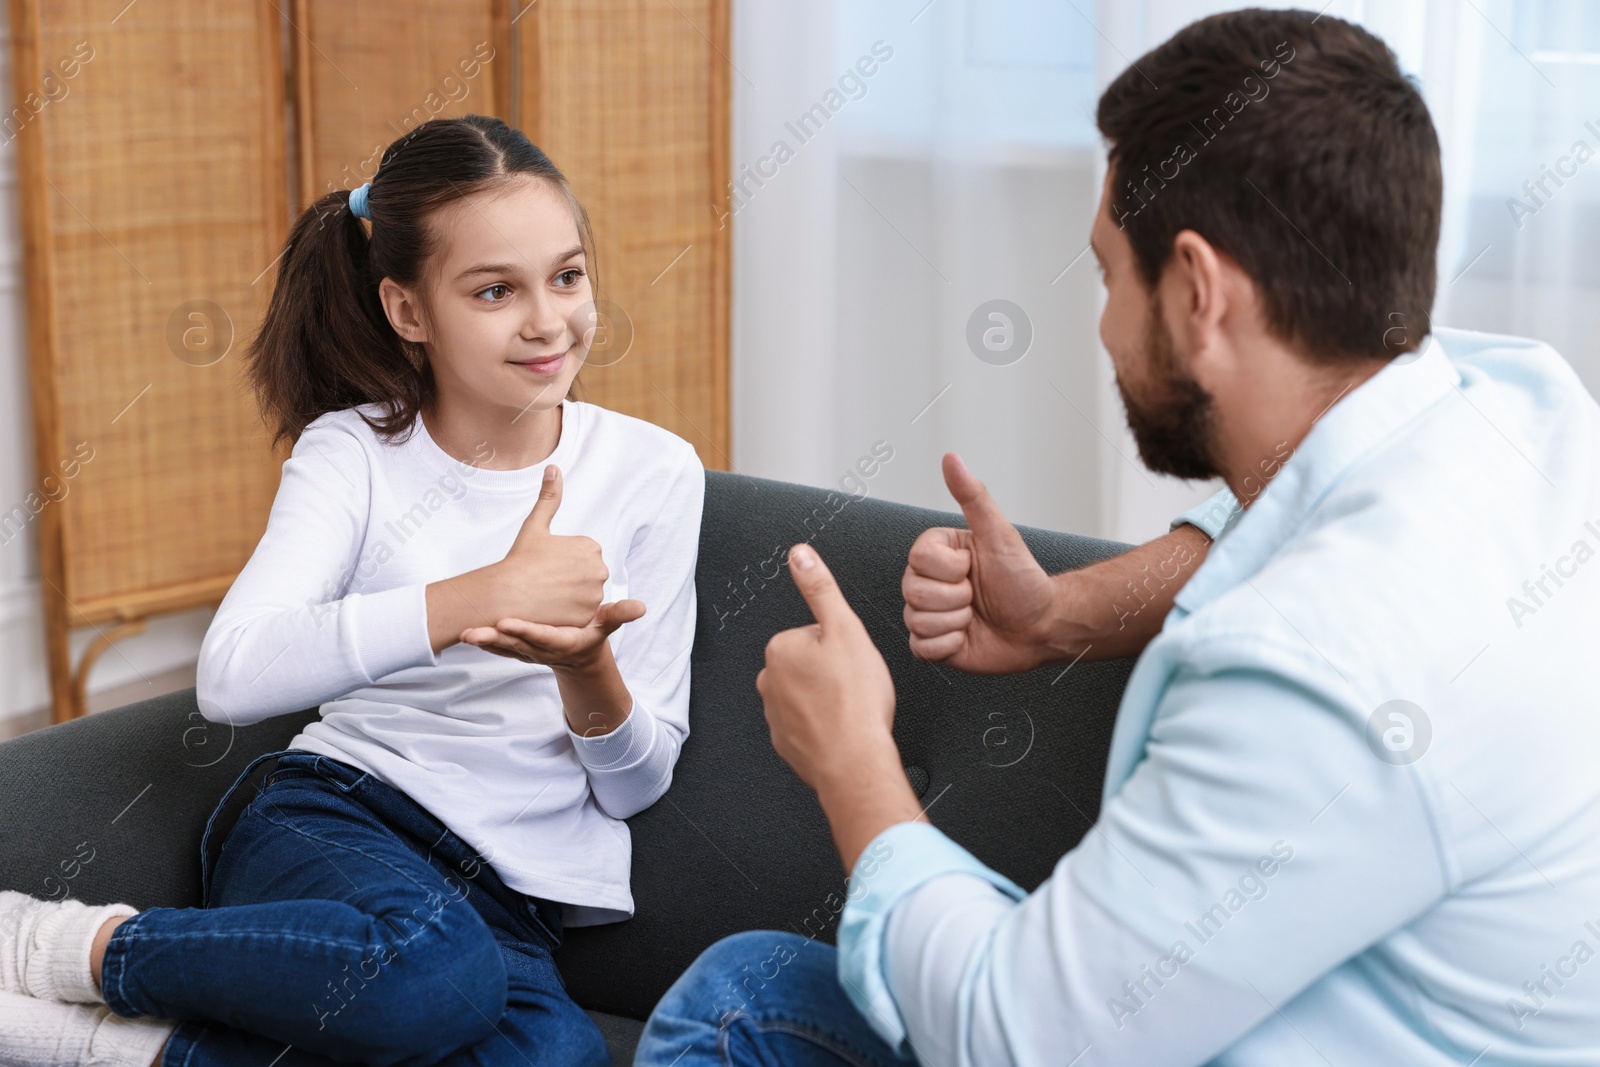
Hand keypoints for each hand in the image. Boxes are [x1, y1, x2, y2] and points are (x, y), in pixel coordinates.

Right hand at [424, 464, 610, 653]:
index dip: (562, 562)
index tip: (545, 565)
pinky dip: (568, 615)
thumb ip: (549, 497)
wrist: (505, 595)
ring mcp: (594, 596)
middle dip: (569, 580)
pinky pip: (581, 615)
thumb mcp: (536, 525)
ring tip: (546, 596)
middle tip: (544, 582)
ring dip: (569, 598)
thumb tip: (554, 467)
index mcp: (591, 547)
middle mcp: (599, 571)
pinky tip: (551, 610)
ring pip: (584, 597)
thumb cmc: (519, 559)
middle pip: (586, 577)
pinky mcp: (587, 618)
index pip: (582, 557)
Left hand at [461, 599, 645, 669]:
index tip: (506, 623)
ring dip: (481, 641)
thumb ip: (619, 614)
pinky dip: (482, 641)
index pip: (541, 636)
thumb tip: (642, 607)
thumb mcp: (605, 625)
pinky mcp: (514, 650)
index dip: (525, 631)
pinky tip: (464, 630)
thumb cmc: (591, 634)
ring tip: (461, 632)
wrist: (577, 658)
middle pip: (513, 645)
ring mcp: (525, 652)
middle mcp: (540, 650)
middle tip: (470, 632)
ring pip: (500, 647)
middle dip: (491, 639)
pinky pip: (496, 647)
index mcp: (562, 642)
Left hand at [758, 544, 899, 794]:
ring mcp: (774, 715)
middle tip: (854, 686)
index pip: (814, 633)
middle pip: (810, 663)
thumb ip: (820, 588)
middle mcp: (769, 681)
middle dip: (832, 672)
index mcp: (780, 649)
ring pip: (810, 694)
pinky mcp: (786, 743)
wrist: (854, 764)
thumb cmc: (855, 702)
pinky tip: (843, 729)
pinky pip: (808, 724)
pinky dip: (825, 726)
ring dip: (829, 699)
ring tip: (850, 709)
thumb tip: (800, 555)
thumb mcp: (845, 629)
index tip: (852, 663)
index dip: (841, 646)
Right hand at [902, 453, 1056, 672]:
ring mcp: (927, 614)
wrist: (1041, 626)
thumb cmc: (1023, 580)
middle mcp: (926, 582)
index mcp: (936, 554)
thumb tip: (952, 458)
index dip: (951, 569)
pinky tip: (968, 637)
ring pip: (918, 620)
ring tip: (975, 616)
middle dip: (957, 598)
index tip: (974, 567)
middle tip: (978, 595)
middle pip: (914, 592)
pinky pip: (922, 648)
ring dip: (957, 622)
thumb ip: (973, 497)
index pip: (918, 559)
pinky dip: (950, 646)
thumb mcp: (1000, 535)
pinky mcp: (931, 645)